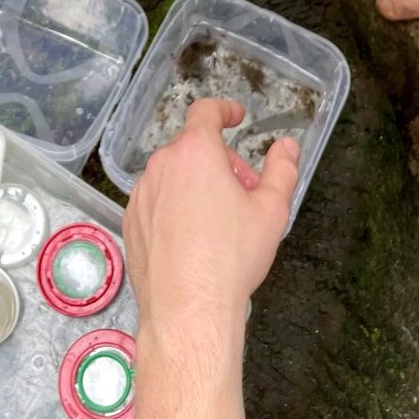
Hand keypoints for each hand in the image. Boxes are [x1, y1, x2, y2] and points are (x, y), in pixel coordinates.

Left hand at [125, 98, 298, 342]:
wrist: (188, 309)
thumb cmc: (231, 256)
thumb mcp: (271, 210)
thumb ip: (282, 170)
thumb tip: (288, 145)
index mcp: (195, 153)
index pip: (205, 112)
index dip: (224, 110)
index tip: (236, 117)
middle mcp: (161, 166)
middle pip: (192, 148)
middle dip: (220, 161)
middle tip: (244, 190)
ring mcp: (140, 195)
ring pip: (173, 176)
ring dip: (196, 184)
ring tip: (219, 220)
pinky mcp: (130, 222)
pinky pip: (156, 202)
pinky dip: (175, 207)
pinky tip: (193, 240)